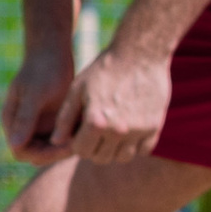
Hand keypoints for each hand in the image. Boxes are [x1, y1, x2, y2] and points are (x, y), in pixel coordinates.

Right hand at [2, 40, 74, 160]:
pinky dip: (72, 138)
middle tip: (79, 144)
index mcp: (13, 121)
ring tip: (85, 137)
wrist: (54, 51)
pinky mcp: (53, 121)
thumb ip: (26, 119)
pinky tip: (87, 131)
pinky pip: (62, 139)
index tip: (63, 147)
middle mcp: (24, 126)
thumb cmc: (42, 69)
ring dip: (66, 148)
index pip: (21, 151)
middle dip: (56, 153)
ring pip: (51, 149)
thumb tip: (16, 145)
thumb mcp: (35, 94)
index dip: (41, 154)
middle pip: (37, 155)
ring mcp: (38, 125)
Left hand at [38, 41, 175, 165]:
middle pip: (101, 158)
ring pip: (122, 158)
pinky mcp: (154, 127)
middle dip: (95, 147)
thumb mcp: (78, 89)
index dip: (78, 142)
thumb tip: (56, 141)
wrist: (140, 53)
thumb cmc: (105, 68)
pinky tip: (130, 129)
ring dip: (115, 149)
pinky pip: (143, 150)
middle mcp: (117, 130)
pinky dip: (135, 145)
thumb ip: (65, 118)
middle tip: (97, 130)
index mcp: (95, 122)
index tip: (82, 129)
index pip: (81, 151)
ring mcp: (138, 130)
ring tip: (113, 131)